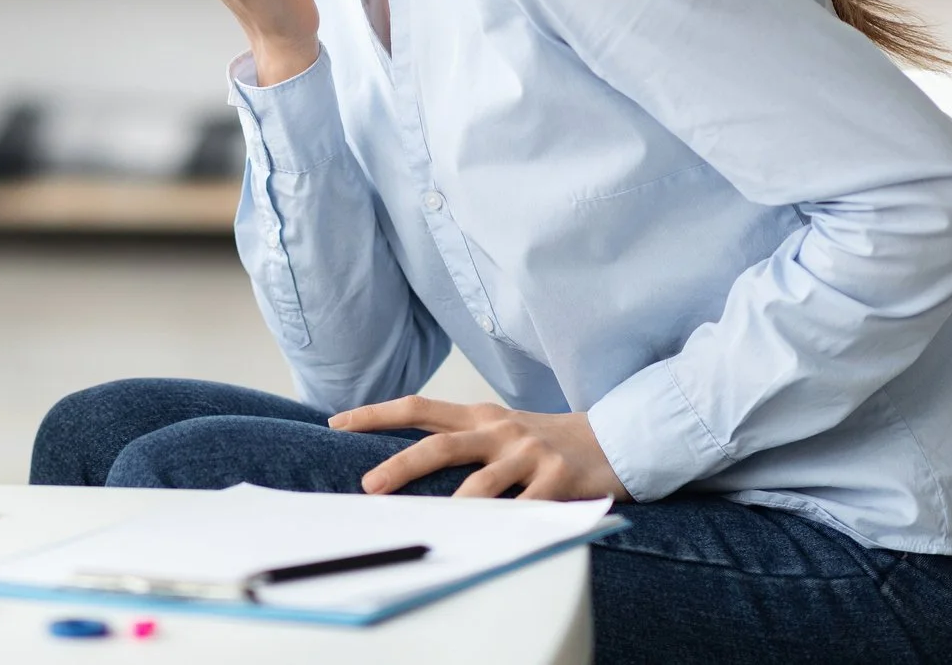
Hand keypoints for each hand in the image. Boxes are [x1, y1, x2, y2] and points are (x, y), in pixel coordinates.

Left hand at [329, 397, 629, 501]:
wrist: (615, 439)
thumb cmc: (544, 442)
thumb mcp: (500, 431)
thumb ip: (460, 441)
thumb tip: (403, 464)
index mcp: (480, 416)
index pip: (418, 408)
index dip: (376, 414)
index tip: (337, 423)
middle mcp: (500, 430)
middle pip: (440, 445)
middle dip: (401, 466)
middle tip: (369, 486)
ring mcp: (529, 454)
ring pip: (481, 484)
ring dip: (454, 507)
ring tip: (432, 526)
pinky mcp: (558, 480)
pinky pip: (526, 509)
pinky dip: (507, 526)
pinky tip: (490, 542)